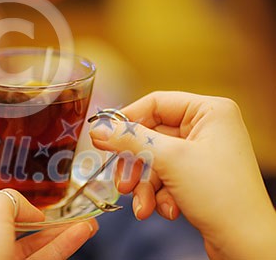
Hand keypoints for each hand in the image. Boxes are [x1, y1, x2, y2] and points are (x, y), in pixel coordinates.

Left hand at [0, 189, 97, 259]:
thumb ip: (10, 199)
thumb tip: (31, 210)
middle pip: (2, 222)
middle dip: (31, 211)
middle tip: (53, 201)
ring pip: (29, 243)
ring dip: (57, 229)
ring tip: (81, 218)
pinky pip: (43, 259)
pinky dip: (63, 245)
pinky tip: (82, 232)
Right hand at [90, 91, 275, 258]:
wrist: (245, 243)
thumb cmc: (221, 195)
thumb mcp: (169, 160)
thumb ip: (130, 139)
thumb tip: (99, 129)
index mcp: (209, 111)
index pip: (156, 103)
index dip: (127, 120)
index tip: (103, 136)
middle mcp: (207, 128)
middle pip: (152, 136)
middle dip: (136, 164)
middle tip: (122, 182)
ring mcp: (202, 153)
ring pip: (155, 160)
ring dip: (145, 185)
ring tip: (143, 206)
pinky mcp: (198, 176)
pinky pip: (165, 177)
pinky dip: (159, 195)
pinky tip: (166, 210)